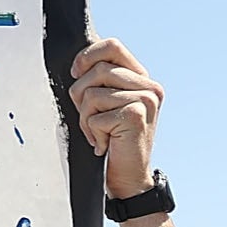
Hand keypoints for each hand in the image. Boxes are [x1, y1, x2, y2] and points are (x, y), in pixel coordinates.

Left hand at [68, 38, 163, 199]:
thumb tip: (77, 65)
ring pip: (92, 93)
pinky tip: (106, 144)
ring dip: (85, 117)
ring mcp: (145, 101)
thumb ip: (102, 82)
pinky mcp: (134, 116)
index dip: (88, 56)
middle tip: (90, 118)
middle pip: (98, 69)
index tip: (76, 73)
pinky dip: (92, 132)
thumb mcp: (109, 106)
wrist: (130, 180)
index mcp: (144, 80)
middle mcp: (149, 88)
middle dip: (82, 94)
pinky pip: (94, 115)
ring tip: (99, 133)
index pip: (112, 46)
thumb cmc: (114, 143)